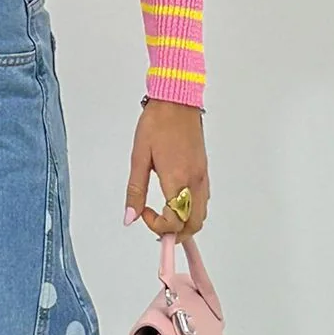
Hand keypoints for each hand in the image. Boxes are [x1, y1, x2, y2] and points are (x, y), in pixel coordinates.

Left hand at [124, 102, 208, 238]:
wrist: (177, 101)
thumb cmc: (155, 125)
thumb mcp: (139, 158)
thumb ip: (135, 191)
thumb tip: (129, 218)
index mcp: (177, 179)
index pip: (175, 221)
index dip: (158, 226)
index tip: (143, 212)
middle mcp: (194, 181)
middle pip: (194, 224)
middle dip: (176, 233)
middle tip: (157, 225)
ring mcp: (202, 176)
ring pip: (201, 214)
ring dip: (185, 223)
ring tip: (165, 215)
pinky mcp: (204, 170)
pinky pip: (203, 200)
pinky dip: (191, 210)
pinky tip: (175, 201)